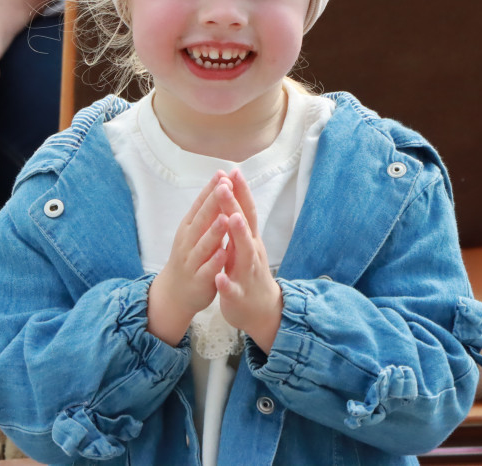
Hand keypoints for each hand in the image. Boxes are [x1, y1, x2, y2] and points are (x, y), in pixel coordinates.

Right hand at [148, 172, 231, 345]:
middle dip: (213, 203)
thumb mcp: (195, 232)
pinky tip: (224, 253)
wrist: (175, 292)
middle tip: (225, 186)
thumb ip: (206, 212)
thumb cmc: (190, 256)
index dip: (211, 190)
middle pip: (202, 220)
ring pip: (204, 245)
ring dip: (215, 231)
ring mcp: (192, 261)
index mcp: (189, 228)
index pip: (200, 205)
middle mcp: (188, 241)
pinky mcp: (198, 280)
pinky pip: (207, 270)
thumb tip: (219, 183)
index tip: (223, 173)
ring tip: (226, 217)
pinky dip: (215, 261)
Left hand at [215, 169, 282, 352]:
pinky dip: (226, 282)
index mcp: (249, 240)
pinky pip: (233, 288)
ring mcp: (246, 273)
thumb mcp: (246, 245)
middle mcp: (251, 252)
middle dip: (235, 205)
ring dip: (238, 235)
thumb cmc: (250, 273)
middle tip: (225, 184)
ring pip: (244, 253)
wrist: (262, 311)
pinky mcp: (239, 295)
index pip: (246, 211)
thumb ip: (241, 223)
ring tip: (231, 219)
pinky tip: (218, 277)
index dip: (241, 192)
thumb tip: (235, 196)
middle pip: (244, 225)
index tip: (233, 170)